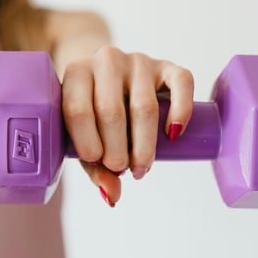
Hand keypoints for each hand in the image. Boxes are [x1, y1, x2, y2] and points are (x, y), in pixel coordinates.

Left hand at [61, 46, 193, 206]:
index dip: (87, 142)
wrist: (106, 70)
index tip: (96, 162)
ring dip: (145, 144)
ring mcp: (137, 61)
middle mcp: (106, 61)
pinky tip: (173, 135)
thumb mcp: (83, 131)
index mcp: (76, 72)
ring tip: (140, 167)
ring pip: (144, 105)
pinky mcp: (166, 66)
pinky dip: (180, 112)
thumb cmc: (91, 107)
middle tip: (121, 169)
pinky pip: (181, 83)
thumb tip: (112, 196)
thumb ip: (93, 164)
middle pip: (111, 111)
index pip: (77, 109)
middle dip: (117, 149)